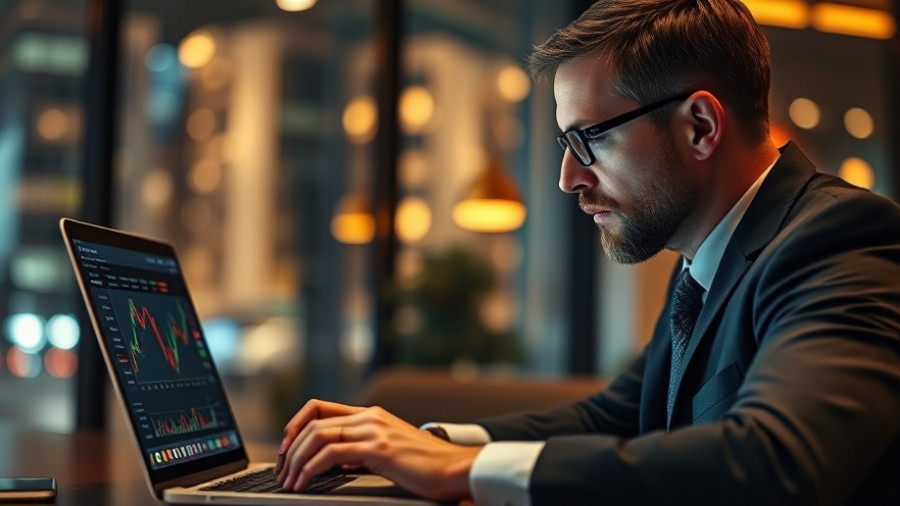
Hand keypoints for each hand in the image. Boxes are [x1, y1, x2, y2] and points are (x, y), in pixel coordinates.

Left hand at [275, 399, 481, 501]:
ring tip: (289, 482)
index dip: (295, 426)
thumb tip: (336, 462)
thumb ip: (363, 451)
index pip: (320, 409)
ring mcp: (374, 430)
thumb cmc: (428, 466)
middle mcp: (370, 417)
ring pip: (317, 436)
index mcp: (371, 415)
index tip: (285, 449)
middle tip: (281, 473)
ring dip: (295, 460)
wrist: (457, 468)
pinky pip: (330, 454)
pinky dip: (310, 469)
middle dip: (289, 449)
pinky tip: (305, 483)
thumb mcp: (389, 452)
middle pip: (313, 422)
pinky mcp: (378, 449)